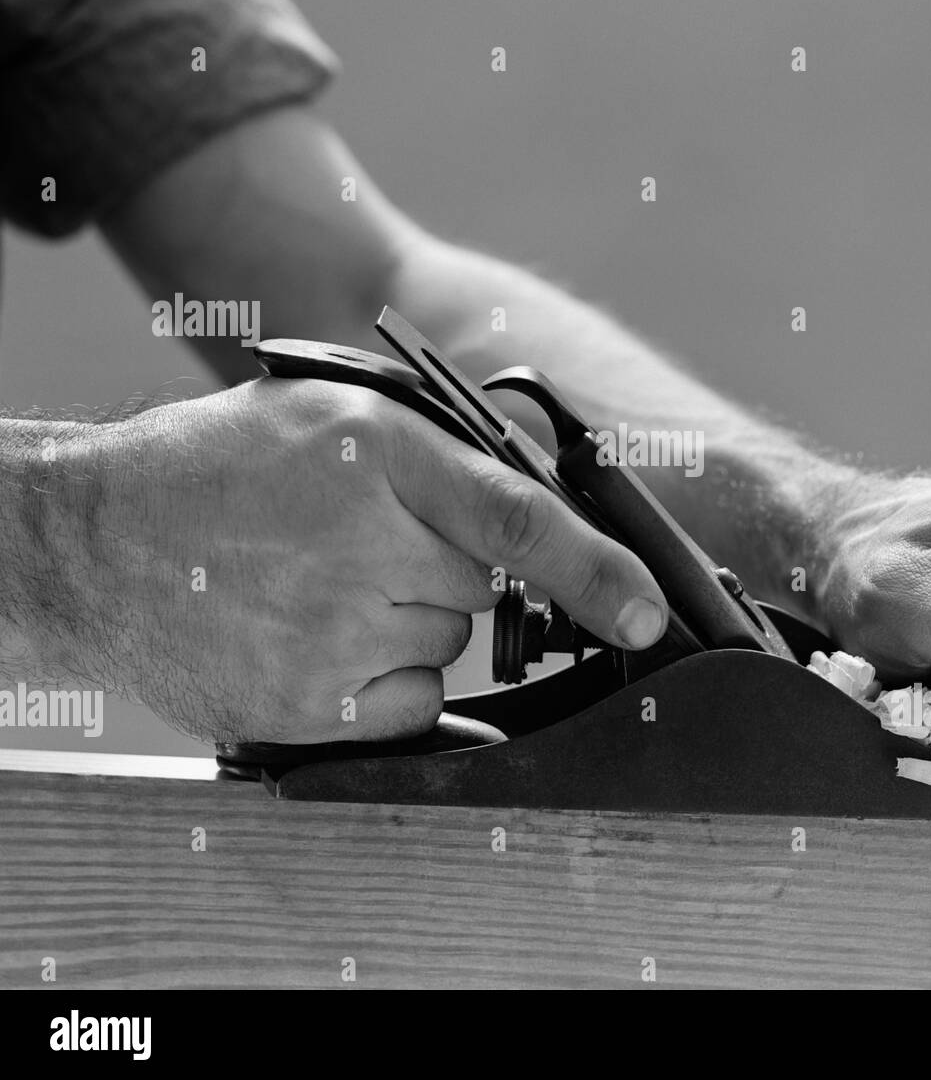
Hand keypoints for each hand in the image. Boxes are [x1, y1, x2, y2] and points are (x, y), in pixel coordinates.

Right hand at [23, 378, 666, 742]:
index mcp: (379, 455)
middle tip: (365, 545)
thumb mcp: (336, 412)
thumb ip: (442, 452)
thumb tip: (540, 495)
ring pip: (448, 647)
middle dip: (448, 571)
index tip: (646, 615)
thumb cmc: (220, 469)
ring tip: (321, 585)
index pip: (518, 521)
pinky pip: (413, 704)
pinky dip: (387, 680)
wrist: (96, 539)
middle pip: (487, 591)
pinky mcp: (311, 706)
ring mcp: (335, 635)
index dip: (597, 572)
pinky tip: (317, 636)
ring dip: (409, 624)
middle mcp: (363, 545)